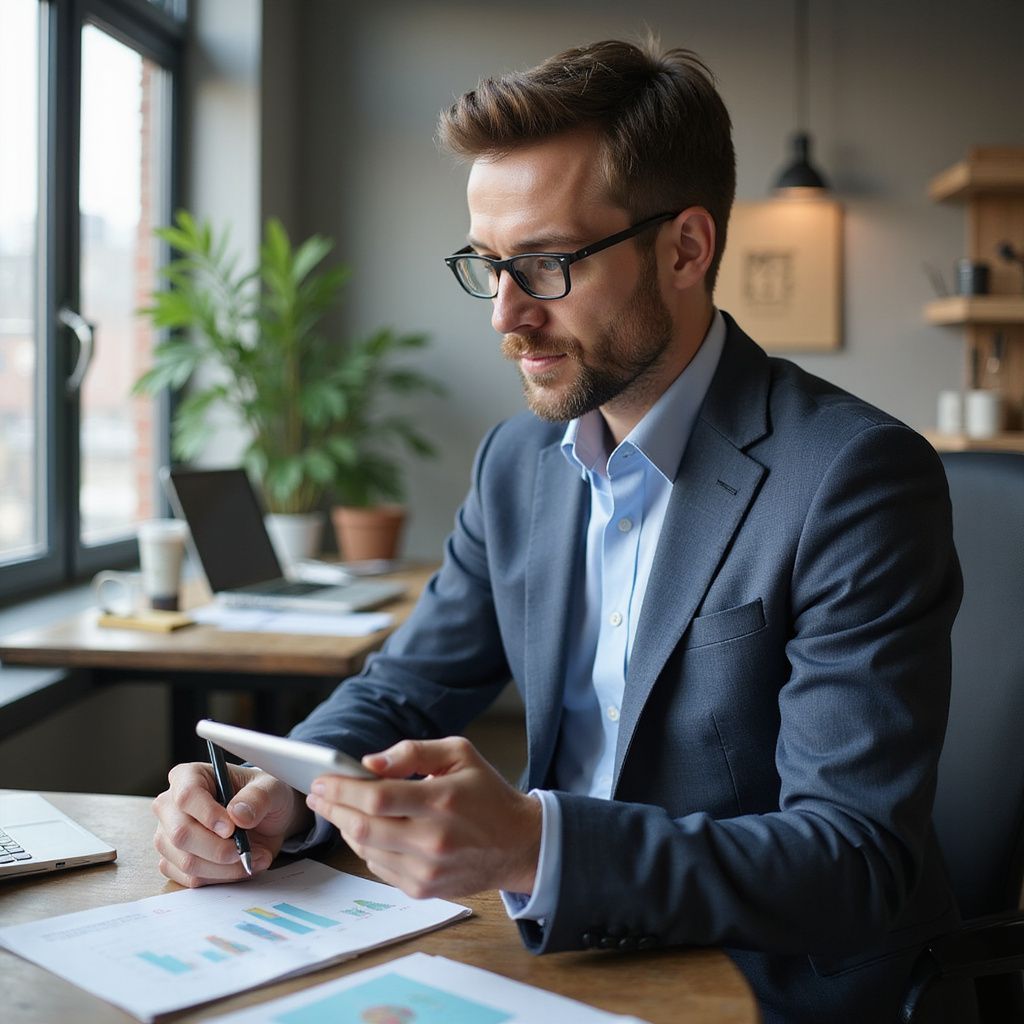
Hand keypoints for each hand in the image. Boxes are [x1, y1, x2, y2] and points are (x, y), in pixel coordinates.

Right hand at [152, 762, 311, 886]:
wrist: (267, 820)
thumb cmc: (263, 796)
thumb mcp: (271, 788)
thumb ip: (258, 798)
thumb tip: (238, 814)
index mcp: (189, 776)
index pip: (187, 795)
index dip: (208, 815)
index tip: (231, 828)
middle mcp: (171, 806)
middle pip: (181, 834)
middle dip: (217, 849)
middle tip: (243, 850)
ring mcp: (168, 836)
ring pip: (186, 862)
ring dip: (224, 868)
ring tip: (252, 857)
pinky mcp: (174, 862)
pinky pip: (191, 879)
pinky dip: (221, 878)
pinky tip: (241, 866)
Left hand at [305, 737, 540, 899]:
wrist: (518, 844)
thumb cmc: (486, 793)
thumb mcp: (460, 753)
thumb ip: (413, 752)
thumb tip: (369, 763)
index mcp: (442, 800)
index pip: (377, 797)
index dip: (342, 789)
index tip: (322, 780)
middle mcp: (433, 839)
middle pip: (363, 827)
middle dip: (332, 809)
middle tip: (318, 795)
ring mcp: (427, 869)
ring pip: (366, 849)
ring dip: (345, 828)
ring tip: (337, 809)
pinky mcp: (423, 889)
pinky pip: (378, 867)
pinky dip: (365, 847)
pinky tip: (365, 831)